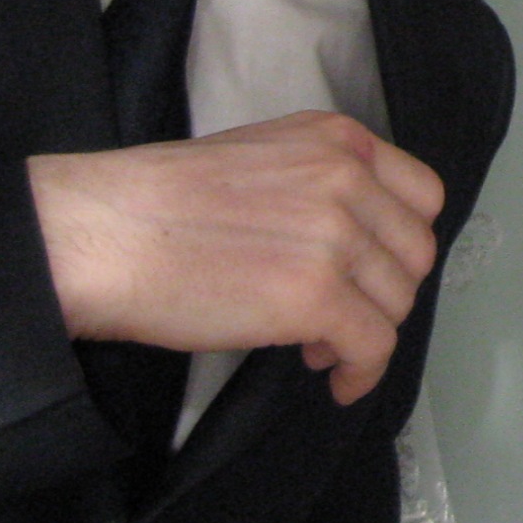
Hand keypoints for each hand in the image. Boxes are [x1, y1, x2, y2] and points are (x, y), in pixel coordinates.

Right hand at [28, 110, 445, 406]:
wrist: (101, 233)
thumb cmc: (159, 202)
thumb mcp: (262, 158)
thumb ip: (320, 184)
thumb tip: (354, 243)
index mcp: (338, 140)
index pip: (421, 195)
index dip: (401, 241)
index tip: (373, 268)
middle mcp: (348, 179)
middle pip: (415, 252)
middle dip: (385, 291)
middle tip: (341, 315)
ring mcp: (336, 237)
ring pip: (397, 302)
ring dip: (366, 333)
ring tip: (319, 347)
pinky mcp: (316, 296)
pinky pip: (372, 346)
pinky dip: (362, 373)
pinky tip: (335, 382)